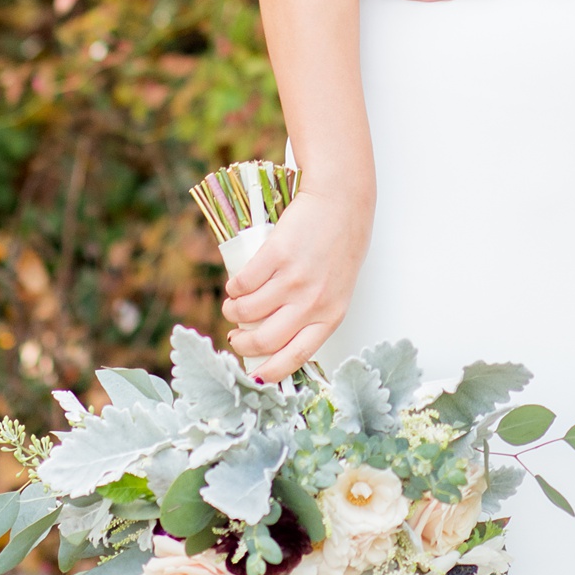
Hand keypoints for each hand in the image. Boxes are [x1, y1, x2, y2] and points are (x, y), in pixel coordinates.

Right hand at [221, 185, 371, 381]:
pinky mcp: (276, 255)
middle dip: (242, 344)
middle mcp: (312, 302)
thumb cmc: (341, 243)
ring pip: (248, 312)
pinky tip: (235, 284)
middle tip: (236, 336)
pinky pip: (243, 283)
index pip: (296, 356)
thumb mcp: (338, 286)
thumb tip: (278, 342)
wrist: (341, 199)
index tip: (254, 375)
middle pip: (264, 341)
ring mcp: (293, 278)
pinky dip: (233, 287)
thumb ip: (316, 312)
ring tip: (233, 305)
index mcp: (331, 315)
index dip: (270, 371)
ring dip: (233, 312)